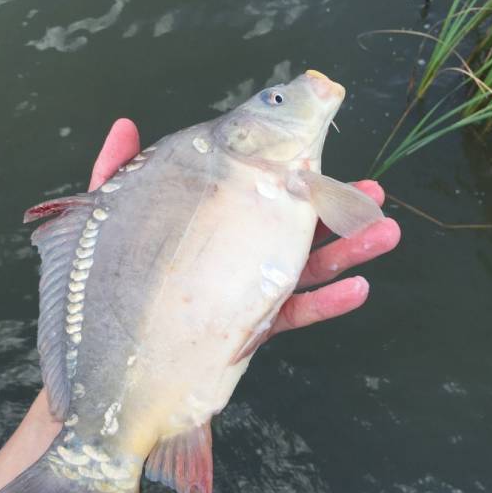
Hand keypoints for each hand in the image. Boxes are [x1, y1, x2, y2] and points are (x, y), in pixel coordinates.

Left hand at [89, 120, 400, 338]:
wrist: (110, 368)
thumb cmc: (106, 289)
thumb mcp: (107, 226)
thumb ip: (117, 176)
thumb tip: (124, 124)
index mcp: (208, 225)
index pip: (252, 193)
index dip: (289, 174)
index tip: (319, 150)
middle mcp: (229, 255)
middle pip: (289, 226)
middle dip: (334, 209)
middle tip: (373, 191)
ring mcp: (241, 294)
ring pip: (303, 267)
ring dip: (347, 251)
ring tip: (385, 231)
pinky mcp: (247, 332)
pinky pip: (293, 315)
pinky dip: (327, 304)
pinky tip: (358, 288)